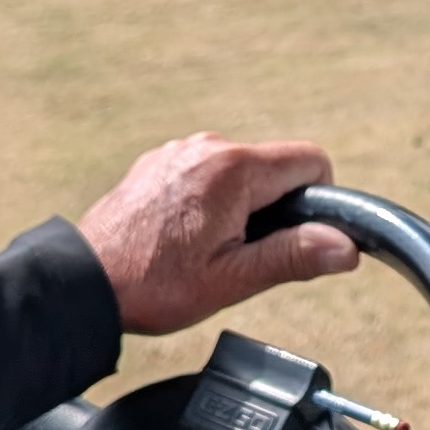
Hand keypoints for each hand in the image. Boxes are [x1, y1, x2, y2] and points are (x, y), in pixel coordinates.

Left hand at [79, 133, 357, 333]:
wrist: (84, 281)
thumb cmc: (153, 283)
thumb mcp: (234, 279)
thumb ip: (294, 255)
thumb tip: (345, 245)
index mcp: (234, 169)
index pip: (311, 161)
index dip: (318, 200)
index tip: (294, 236)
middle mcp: (207, 146)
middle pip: (275, 167)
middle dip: (274, 208)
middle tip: (239, 254)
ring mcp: (180, 150)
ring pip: (241, 172)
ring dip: (240, 206)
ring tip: (205, 249)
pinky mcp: (159, 161)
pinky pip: (207, 172)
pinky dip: (209, 200)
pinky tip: (183, 236)